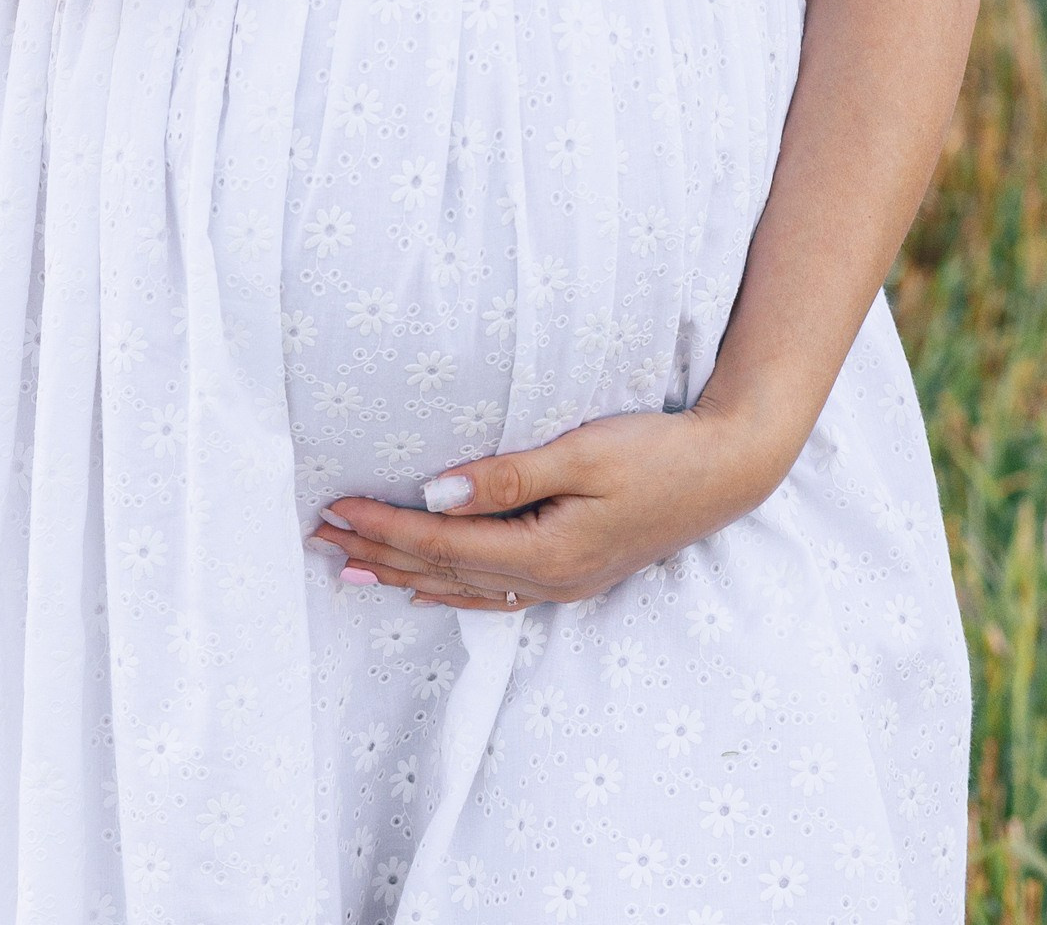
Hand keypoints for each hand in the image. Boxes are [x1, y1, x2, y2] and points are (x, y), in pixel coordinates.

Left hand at [312, 401, 799, 611]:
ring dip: (404, 575)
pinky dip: (451, 588)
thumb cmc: (657, 452)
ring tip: (352, 570)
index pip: (442, 544)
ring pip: (464, 588)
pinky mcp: (574, 573)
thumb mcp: (582, 454)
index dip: (385, 527)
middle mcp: (548, 580)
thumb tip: (435, 495)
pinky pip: (495, 593)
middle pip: (443, 572)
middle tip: (320, 537)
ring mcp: (562, 583)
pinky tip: (429, 587)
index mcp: (545, 552)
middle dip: (379, 553)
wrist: (726, 471)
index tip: (336, 507)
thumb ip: (506, 478)